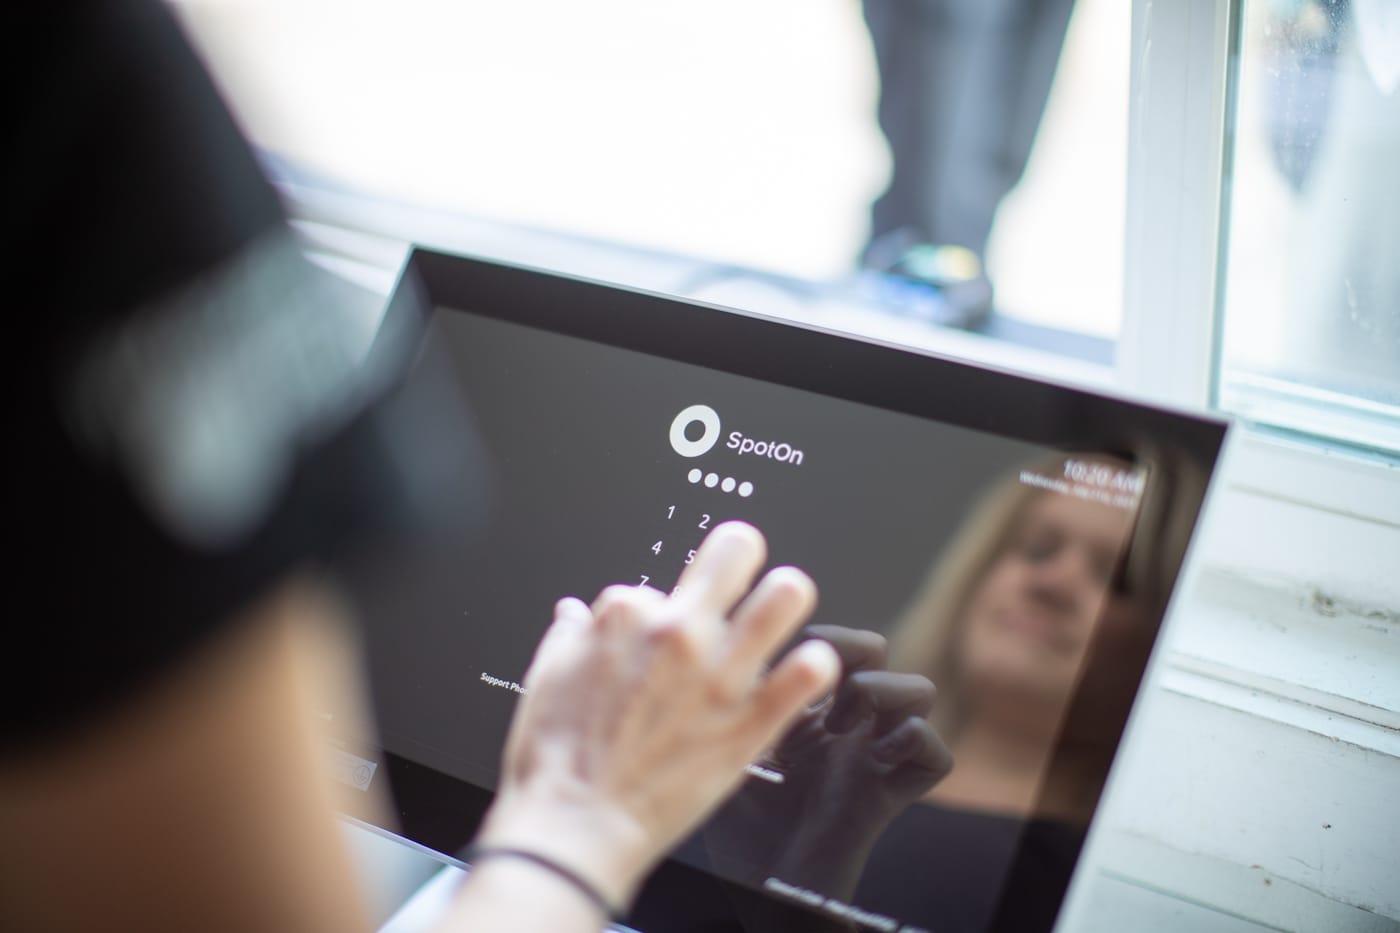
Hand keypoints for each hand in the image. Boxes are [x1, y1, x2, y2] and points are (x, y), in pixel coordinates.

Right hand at [474, 522, 839, 911]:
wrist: (576, 826)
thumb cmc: (558, 762)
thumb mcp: (545, 678)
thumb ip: (570, 636)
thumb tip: (576, 615)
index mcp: (625, 618)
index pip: (652, 584)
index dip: (652, 612)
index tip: (651, 638)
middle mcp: (679, 635)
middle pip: (736, 549)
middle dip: (740, 554)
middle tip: (740, 575)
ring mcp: (720, 677)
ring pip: (785, 597)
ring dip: (785, 597)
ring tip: (781, 607)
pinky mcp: (750, 723)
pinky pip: (807, 675)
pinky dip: (813, 668)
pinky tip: (805, 671)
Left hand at [705, 624, 951, 897]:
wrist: (755, 880)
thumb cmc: (736, 819)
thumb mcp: (728, 744)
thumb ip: (741, 697)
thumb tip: (739, 644)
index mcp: (811, 710)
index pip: (838, 644)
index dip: (825, 636)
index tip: (791, 653)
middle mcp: (848, 727)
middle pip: (881, 652)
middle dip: (856, 649)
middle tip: (821, 683)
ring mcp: (873, 757)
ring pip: (920, 690)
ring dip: (883, 692)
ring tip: (838, 726)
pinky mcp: (892, 793)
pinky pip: (937, 753)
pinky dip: (913, 742)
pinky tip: (871, 759)